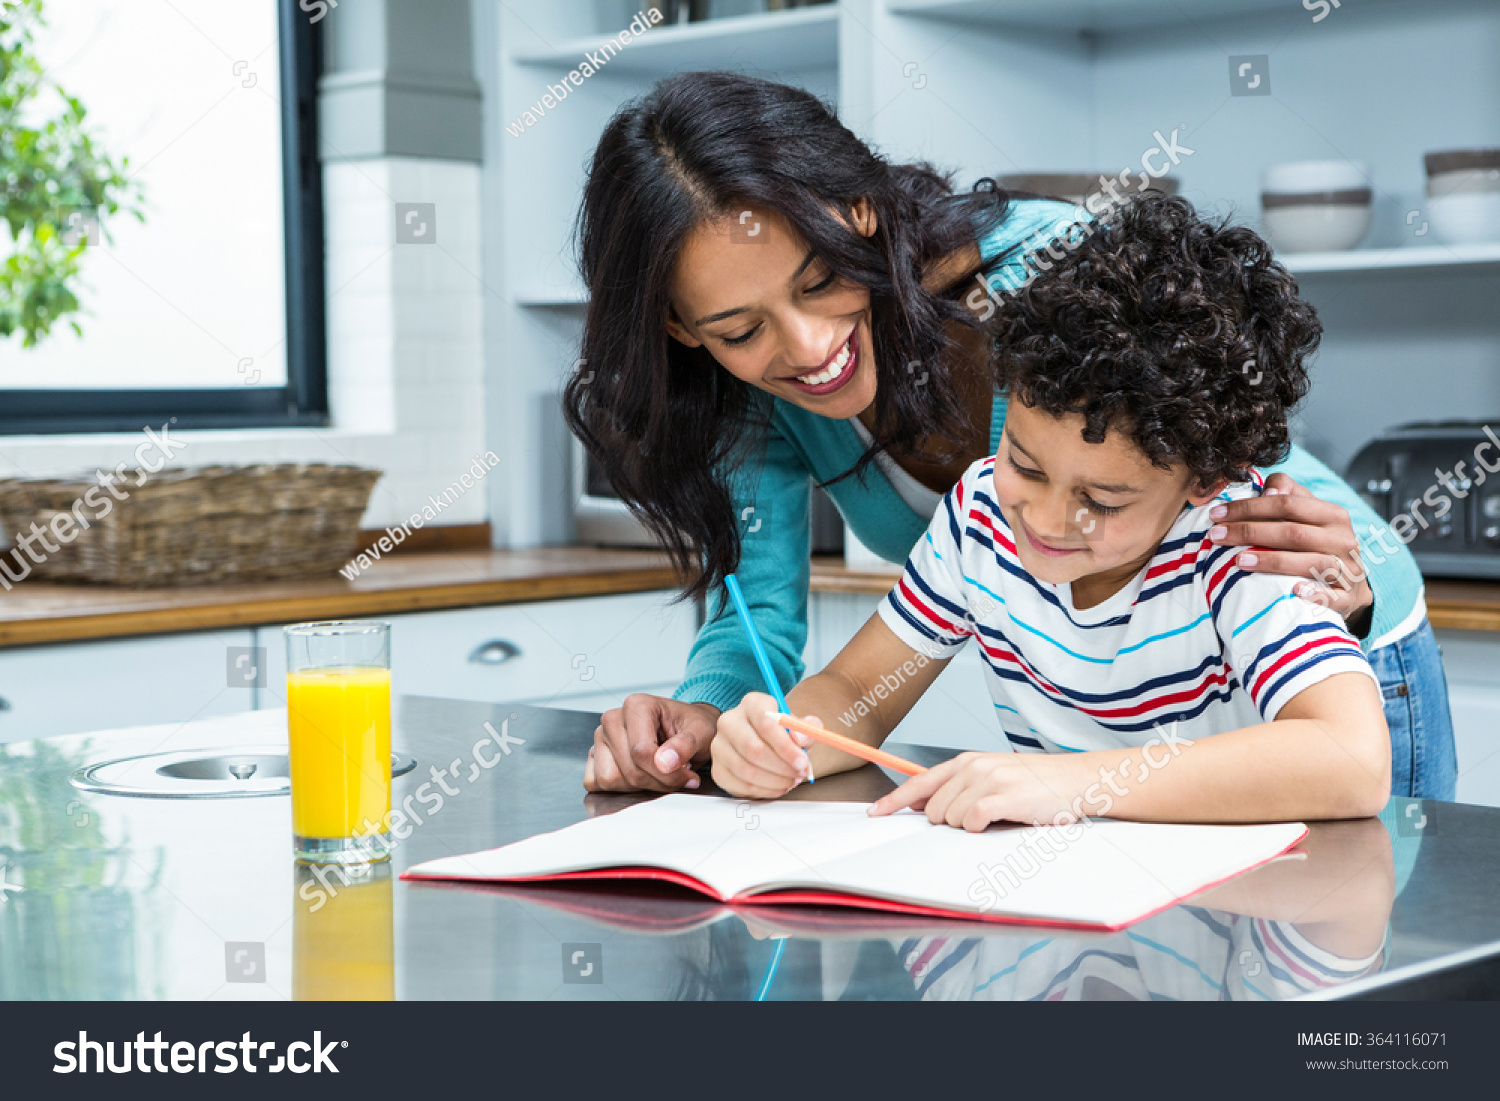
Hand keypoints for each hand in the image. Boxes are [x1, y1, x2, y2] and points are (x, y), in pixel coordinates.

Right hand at [583, 695, 717, 792]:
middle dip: (657, 782)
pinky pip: (596, 783)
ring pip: (610, 779)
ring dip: (640, 786)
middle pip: (629, 769)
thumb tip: (665, 762)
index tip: (687, 777)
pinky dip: (620, 788)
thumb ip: (686, 745)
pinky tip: (641, 775)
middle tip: (678, 775)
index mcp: (637, 705)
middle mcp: (613, 719)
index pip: (641, 751)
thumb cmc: (690, 727)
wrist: (685, 728)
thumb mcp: (701, 732)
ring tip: (659, 773)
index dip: (666, 773)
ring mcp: (600, 738)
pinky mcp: (594, 755)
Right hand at [709, 692, 816, 798]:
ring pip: (746, 770)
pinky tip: (778, 786)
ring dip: (774, 781)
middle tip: (798, 775)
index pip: (765, 722)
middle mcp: (729, 721)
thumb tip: (801, 738)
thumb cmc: (780, 733)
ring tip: (791, 781)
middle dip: (781, 767)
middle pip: (753, 748)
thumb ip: (807, 728)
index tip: (802, 762)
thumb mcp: (798, 726)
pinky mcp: (717, 769)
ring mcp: (719, 746)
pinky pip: (740, 785)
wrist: (760, 742)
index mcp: (751, 703)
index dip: (785, 745)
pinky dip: (764, 790)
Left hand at [869, 752, 1082, 831]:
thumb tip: (921, 805)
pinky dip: (981, 827)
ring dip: (970, 827)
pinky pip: (973, 821)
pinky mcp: (1005, 797)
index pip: (918, 782)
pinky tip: (999, 820)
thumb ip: (957, 788)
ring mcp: (989, 780)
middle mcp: (972, 767)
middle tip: (979, 819)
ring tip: (997, 817)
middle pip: (933, 810)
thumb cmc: (1032, 784)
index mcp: (965, 762)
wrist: (1075, 780)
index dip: (893, 800)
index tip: (874, 813)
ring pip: (952, 819)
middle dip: (948, 823)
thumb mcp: (990, 776)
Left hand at [1208, 472, 1372, 625]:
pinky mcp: (1348, 598)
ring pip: (1313, 563)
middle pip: (1294, 533)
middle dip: (1250, 532)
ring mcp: (1348, 570)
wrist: (1350, 585)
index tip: (1216, 514)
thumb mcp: (1307, 516)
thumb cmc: (1317, 544)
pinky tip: (1293, 591)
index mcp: (1332, 514)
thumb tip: (1269, 489)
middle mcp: (1343, 540)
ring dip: (1274, 561)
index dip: (1250, 507)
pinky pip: (1334, 597)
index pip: (1288, 504)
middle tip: (1216, 535)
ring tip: (1240, 560)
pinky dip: (1315, 593)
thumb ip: (1288, 496)